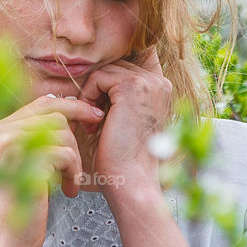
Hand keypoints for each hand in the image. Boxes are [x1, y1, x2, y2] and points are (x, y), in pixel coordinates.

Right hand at [0, 94, 105, 246]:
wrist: (4, 240)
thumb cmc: (18, 203)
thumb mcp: (24, 160)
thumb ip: (34, 134)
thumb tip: (61, 104)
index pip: (41, 103)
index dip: (71, 106)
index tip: (92, 115)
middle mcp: (0, 131)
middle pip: (54, 111)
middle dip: (79, 119)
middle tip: (98, 123)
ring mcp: (11, 145)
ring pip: (63, 131)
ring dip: (75, 157)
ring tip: (71, 181)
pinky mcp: (26, 162)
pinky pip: (65, 153)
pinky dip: (74, 171)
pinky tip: (69, 190)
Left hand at [77, 45, 172, 191]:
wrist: (132, 179)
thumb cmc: (125, 157)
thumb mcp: (123, 119)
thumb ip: (116, 96)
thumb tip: (93, 76)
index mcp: (160, 89)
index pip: (122, 72)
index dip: (103, 91)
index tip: (97, 117)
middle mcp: (158, 81)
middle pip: (113, 68)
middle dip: (96, 92)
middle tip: (90, 122)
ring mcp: (148, 82)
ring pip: (104, 72)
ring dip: (90, 96)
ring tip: (90, 124)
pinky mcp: (132, 86)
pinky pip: (98, 77)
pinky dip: (87, 97)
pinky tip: (92, 123)